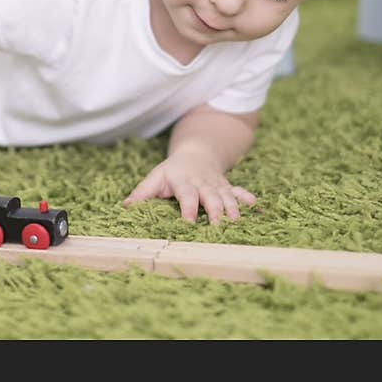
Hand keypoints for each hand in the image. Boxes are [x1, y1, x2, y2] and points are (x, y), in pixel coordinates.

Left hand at [122, 149, 256, 223]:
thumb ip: (141, 193)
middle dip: (216, 211)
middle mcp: (202, 182)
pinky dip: (248, 199)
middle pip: (210, 197)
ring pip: (227, 196)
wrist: (197, 153)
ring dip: (233, 209)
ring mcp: (217, 184)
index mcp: (183, 181)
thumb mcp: (155, 178)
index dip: (188, 208)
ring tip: (237, 223)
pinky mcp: (228, 186)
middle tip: (219, 228)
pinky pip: (239, 192)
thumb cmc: (172, 171)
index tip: (189, 223)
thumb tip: (124, 207)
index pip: (186, 195)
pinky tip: (256, 208)